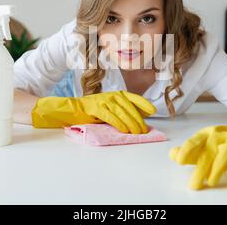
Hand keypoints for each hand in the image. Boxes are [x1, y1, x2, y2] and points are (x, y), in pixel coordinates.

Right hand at [32, 90, 156, 133]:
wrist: (74, 109)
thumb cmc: (94, 111)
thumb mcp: (111, 107)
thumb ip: (124, 110)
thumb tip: (140, 117)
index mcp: (118, 94)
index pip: (134, 97)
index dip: (144, 103)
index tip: (153, 111)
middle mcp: (112, 95)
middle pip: (129, 108)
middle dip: (138, 120)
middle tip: (143, 131)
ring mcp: (104, 100)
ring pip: (122, 112)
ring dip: (130, 124)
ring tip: (136, 133)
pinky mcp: (96, 108)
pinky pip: (111, 116)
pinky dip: (118, 123)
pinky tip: (124, 130)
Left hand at [169, 119, 226, 189]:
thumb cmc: (224, 145)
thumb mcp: (205, 146)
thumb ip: (189, 152)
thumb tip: (172, 154)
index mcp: (208, 134)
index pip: (195, 141)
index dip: (186, 150)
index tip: (179, 161)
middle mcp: (221, 134)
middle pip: (209, 152)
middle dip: (201, 169)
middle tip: (194, 184)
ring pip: (225, 153)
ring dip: (217, 168)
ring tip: (211, 181)